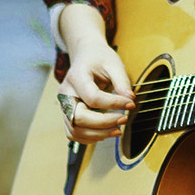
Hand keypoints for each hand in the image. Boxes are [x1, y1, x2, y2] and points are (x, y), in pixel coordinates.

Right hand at [57, 4, 132, 143]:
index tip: (130, 103)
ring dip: (97, 134)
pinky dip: (89, 137)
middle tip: (123, 120)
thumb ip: (122, 81)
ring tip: (117, 130)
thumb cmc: (98, 59)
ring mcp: (64, 105)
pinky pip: (74, 133)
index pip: (92, 97)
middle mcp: (65, 93)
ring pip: (75, 130)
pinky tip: (105, 132)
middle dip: (103, 123)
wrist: (85, 57)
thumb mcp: (113, 63)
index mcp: (76, 77)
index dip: (113, 104)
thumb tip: (130, 99)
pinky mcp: (67, 114)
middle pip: (79, 117)